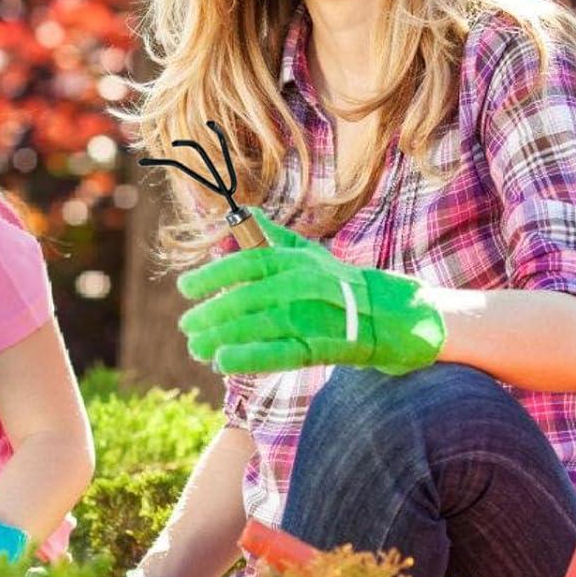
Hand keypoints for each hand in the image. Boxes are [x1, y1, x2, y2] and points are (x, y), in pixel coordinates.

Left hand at [178, 211, 445, 376]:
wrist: (391, 315)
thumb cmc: (340, 282)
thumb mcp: (310, 253)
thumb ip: (273, 237)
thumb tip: (244, 214)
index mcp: (297, 260)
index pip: (248, 262)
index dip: (213, 274)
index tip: (185, 287)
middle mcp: (304, 285)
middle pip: (248, 298)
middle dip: (212, 313)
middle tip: (187, 325)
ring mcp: (314, 316)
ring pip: (260, 327)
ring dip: (223, 338)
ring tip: (196, 348)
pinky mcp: (323, 347)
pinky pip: (281, 352)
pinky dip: (251, 358)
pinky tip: (224, 362)